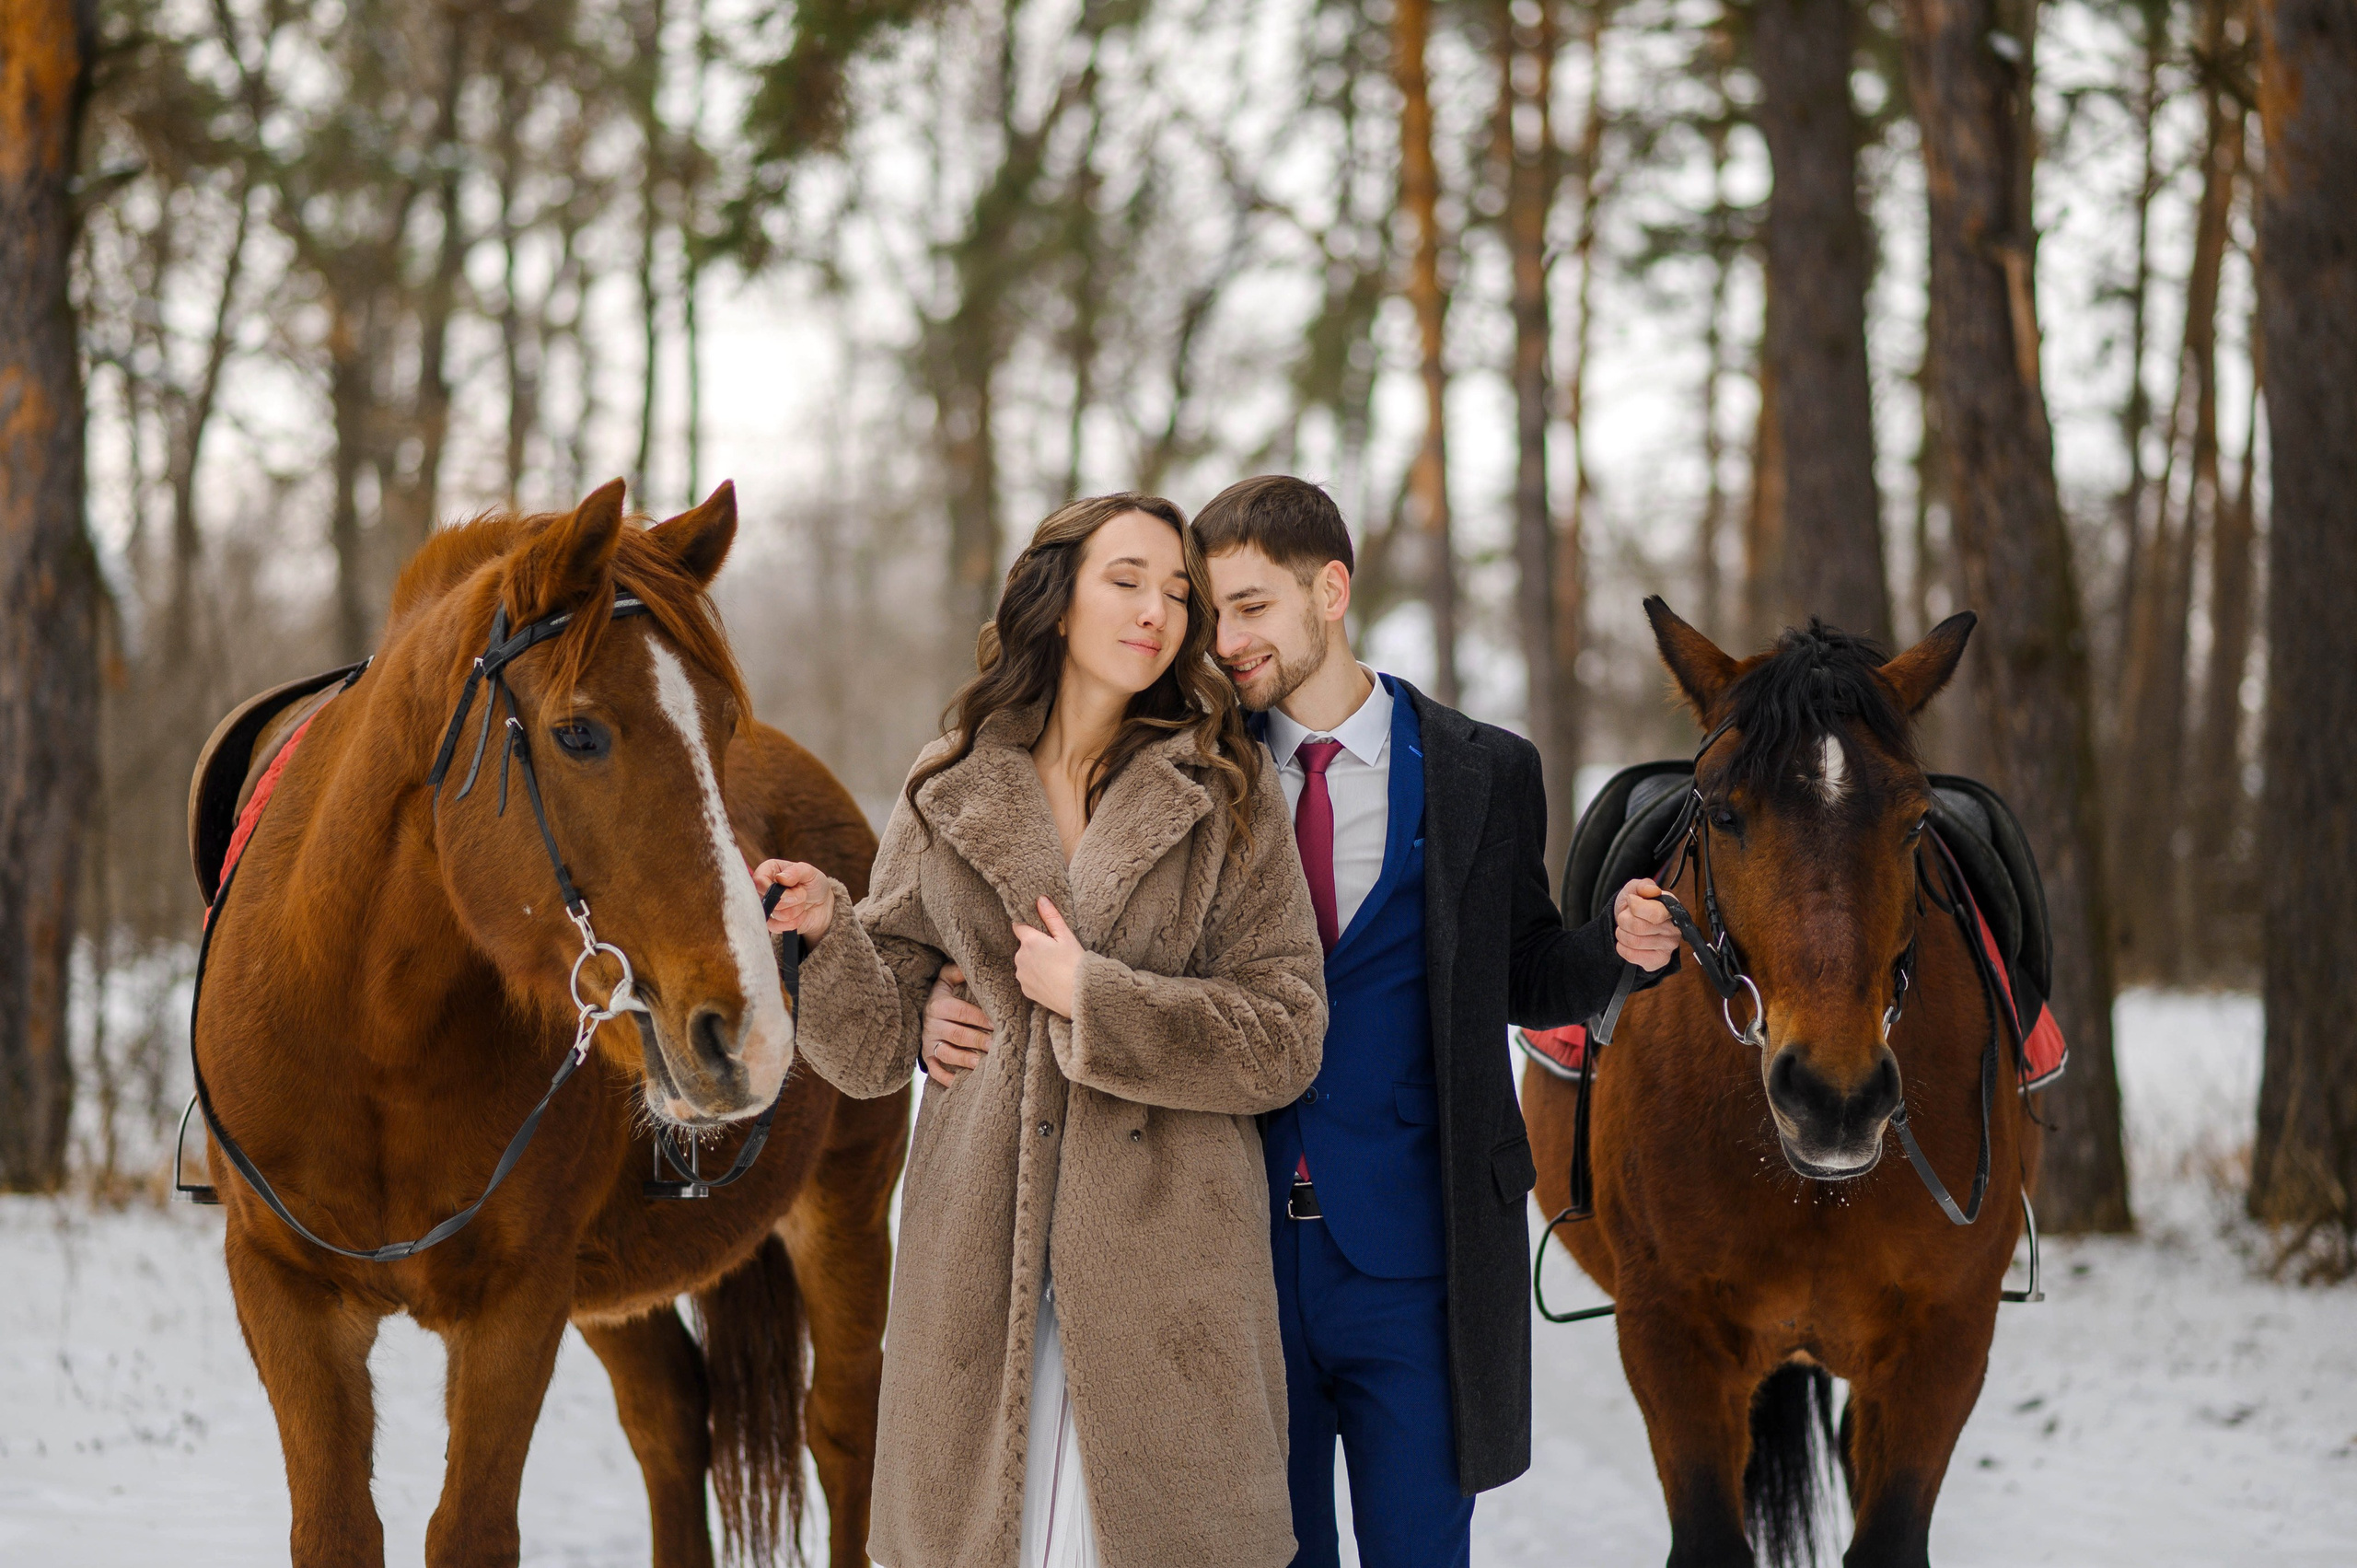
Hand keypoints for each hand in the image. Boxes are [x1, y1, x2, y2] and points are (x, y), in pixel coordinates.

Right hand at [752, 859, 833, 943]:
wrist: (822, 904)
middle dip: (792, 899)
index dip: (774, 888)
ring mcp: (766, 907)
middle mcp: (763, 889)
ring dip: (797, 910)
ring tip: (802, 902)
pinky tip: (799, 915)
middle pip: (768, 900)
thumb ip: (796, 871)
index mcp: (768, 870)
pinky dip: (794, 922)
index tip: (790, 886)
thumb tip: (780, 878)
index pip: (758, 881)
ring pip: (778, 914)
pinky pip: (777, 928)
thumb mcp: (809, 872)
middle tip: (803, 893)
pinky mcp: (771, 924)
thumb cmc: (813, 883)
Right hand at [921, 964, 992, 1086]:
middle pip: (957, 1034)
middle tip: (996, 1045)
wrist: (922, 1013)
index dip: (981, 1018)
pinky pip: (935, 1070)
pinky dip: (945, 1077)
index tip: (999, 1023)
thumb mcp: (946, 980)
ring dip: (963, 1059)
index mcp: (939, 1005)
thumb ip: (957, 971)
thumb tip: (973, 965)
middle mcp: (932, 1025)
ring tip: (980, 1063)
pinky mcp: (928, 1057)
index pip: (962, 1012)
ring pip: (946, 1053)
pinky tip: (959, 1081)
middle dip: (978, 1040)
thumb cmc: (944, 996)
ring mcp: (929, 1043)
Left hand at [1011, 897, 1084, 1018]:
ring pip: (1024, 962)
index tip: (1039, 931)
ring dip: (1034, 962)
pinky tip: (1050, 980)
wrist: (1079, 996)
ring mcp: (1021, 975)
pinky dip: (1035, 977)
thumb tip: (1040, 899)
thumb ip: (1051, 917)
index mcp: (1030, 942)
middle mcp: (1020, 958)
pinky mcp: (1025, 989)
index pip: (1019, 926)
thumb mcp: (1066, 937)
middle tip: (1054, 953)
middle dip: (1035, 946)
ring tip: (1054, 968)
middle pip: (1023, 946)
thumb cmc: (1075, 964)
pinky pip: (1027, 978)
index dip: (1028, 926)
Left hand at [1614, 878, 1679, 971]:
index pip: (1654, 913)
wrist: (1631, 924)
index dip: (1635, 907)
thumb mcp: (1634, 890)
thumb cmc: (1635, 906)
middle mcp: (1674, 928)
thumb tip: (1652, 890)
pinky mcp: (1660, 960)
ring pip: (1633, 942)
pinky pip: (1633, 956)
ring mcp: (1669, 946)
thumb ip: (1642, 885)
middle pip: (1638, 928)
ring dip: (1622, 935)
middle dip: (1624, 921)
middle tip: (1625, 918)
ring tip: (1626, 930)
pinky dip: (1622, 948)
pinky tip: (1627, 943)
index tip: (1631, 902)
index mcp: (1671, 907)